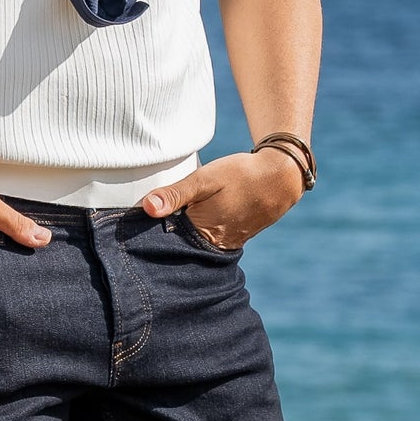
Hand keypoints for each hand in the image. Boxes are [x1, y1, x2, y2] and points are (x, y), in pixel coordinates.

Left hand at [140, 147, 304, 251]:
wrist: (282, 176)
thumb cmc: (241, 174)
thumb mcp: (205, 178)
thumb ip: (175, 194)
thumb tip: (146, 209)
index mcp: (202, 233)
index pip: (166, 239)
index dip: (152, 229)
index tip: (138, 220)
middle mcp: (215, 246)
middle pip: (181, 244)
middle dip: (168, 233)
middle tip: (160, 215)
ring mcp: (227, 244)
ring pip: (196, 242)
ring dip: (185, 232)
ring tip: (179, 215)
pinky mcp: (236, 238)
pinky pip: (211, 239)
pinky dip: (202, 230)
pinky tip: (200, 217)